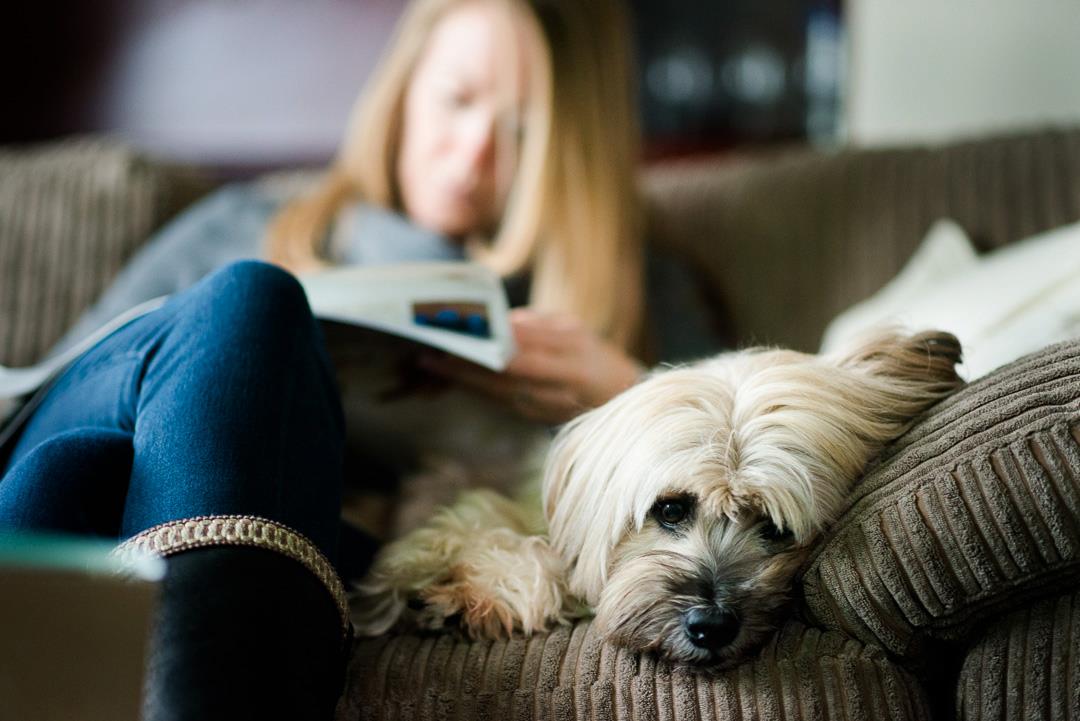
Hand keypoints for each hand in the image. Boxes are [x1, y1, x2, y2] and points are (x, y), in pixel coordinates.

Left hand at [418, 308, 643, 423]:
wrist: (623, 397)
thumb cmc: (595, 356)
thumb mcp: (573, 330)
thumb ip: (536, 326)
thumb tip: (499, 323)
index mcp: (573, 352)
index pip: (522, 349)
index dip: (487, 345)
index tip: (456, 335)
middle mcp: (561, 383)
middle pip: (505, 376)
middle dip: (465, 368)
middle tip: (428, 357)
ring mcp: (549, 405)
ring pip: (498, 394)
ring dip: (463, 382)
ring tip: (430, 368)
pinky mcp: (537, 417)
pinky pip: (501, 403)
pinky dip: (475, 392)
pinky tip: (451, 382)